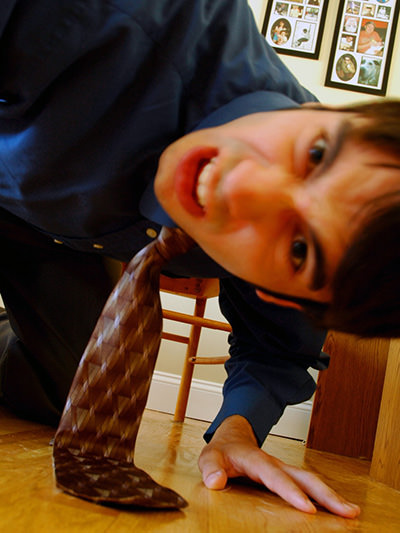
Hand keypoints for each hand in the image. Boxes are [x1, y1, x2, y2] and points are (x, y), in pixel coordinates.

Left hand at [198, 415, 359, 517]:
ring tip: (351, 512)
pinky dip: (324, 496)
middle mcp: (274, 463)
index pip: (275, 477)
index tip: (308, 508)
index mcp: (256, 460)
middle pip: (304, 478)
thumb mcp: (209, 457)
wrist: (233, 436)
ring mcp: (283, 469)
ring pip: (310, 481)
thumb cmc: (223, 450)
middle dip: (326, 494)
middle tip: (347, 512)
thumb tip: (216, 481)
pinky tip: (337, 509)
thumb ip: (211, 468)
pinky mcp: (287, 476)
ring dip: (331, 496)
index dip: (291, 492)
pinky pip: (307, 485)